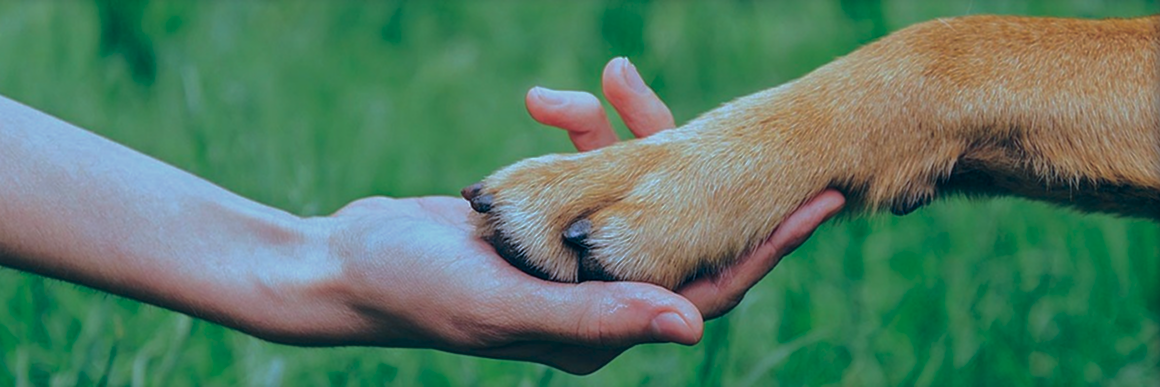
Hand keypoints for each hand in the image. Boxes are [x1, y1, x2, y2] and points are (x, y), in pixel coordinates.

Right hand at [284, 58, 842, 374]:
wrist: (346, 263)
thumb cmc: (417, 293)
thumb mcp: (508, 304)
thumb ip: (600, 316)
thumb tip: (695, 327)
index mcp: (605, 329)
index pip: (710, 288)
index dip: (769, 246)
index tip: (823, 200)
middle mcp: (599, 295)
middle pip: (682, 230)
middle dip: (706, 169)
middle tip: (749, 118)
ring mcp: (572, 256)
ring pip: (634, 189)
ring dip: (625, 132)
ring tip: (608, 78)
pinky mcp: (546, 220)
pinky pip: (587, 170)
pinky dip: (576, 133)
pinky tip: (549, 102)